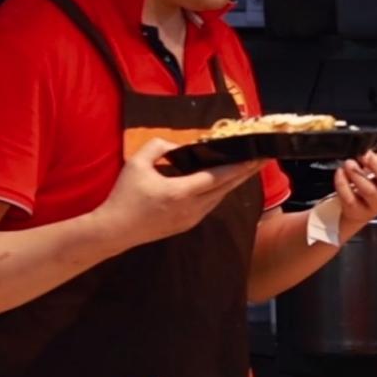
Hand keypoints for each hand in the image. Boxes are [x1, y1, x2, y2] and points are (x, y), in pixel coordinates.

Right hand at [94, 138, 265, 250]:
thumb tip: (176, 146)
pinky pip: (210, 205)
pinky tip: (222, 182)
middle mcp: (191, 208)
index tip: (256, 156)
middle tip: (262, 158)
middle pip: (226, 189)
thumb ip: (158, 147)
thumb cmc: (124, 196)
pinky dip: (219, 192)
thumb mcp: (137, 164)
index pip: (218, 178)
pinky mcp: (187, 225)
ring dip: (233, 183)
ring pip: (219, 198)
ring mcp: (191, 219)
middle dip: (245, 173)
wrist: (114, 230)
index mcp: (181, 193)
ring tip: (246, 167)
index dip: (239, 167)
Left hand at [333, 136, 376, 236]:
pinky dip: (342, 183)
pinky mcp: (357, 210)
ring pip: (368, 189)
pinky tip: (341, 173)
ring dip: (356, 173)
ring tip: (349, 164)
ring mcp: (374, 204)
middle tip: (367, 155)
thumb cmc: (374, 183)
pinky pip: (349, 197)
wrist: (354, 209)